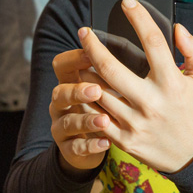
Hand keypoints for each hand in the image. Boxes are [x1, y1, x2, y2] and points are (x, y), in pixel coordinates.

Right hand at [48, 48, 110, 170]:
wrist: (88, 143)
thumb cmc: (104, 106)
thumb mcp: (105, 86)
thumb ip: (112, 69)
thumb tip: (131, 45)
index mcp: (69, 82)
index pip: (62, 64)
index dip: (74, 58)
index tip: (91, 54)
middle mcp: (61, 102)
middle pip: (60, 92)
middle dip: (77, 91)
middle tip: (96, 90)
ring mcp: (62, 126)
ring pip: (68, 122)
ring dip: (86, 120)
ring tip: (104, 120)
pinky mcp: (68, 148)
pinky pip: (76, 147)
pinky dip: (91, 145)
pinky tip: (105, 142)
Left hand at [78, 0, 192, 172]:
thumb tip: (177, 28)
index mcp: (172, 84)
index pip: (153, 42)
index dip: (139, 18)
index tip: (128, 2)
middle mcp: (152, 102)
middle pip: (111, 68)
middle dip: (92, 46)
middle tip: (83, 31)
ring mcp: (135, 123)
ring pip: (98, 92)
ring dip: (85, 73)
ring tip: (80, 58)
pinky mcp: (124, 139)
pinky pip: (97, 116)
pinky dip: (88, 100)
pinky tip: (84, 86)